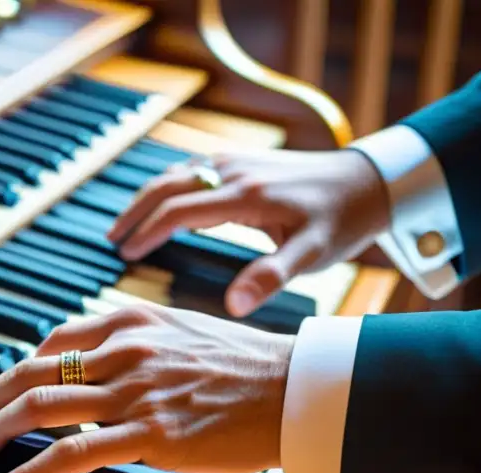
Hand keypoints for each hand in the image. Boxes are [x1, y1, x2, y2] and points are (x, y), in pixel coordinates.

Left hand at [0, 305, 294, 472]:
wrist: (296, 389)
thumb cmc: (246, 366)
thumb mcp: (184, 333)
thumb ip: (137, 342)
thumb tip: (97, 365)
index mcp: (132, 321)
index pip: (55, 341)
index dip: (18, 368)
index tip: (1, 390)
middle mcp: (125, 350)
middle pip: (33, 371)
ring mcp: (135, 392)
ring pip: (42, 407)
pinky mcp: (150, 434)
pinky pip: (74, 451)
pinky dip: (33, 470)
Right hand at [108, 148, 389, 316]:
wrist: (368, 181)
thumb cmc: (340, 221)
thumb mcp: (312, 254)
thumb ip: (271, 276)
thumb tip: (233, 305)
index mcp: (245, 196)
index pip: (178, 210)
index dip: (147, 232)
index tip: (125, 253)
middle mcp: (234, 172)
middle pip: (167, 186)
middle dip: (135, 212)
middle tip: (113, 239)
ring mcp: (236, 161)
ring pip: (176, 174)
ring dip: (146, 197)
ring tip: (126, 224)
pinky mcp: (241, 160)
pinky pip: (192, 169)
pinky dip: (167, 186)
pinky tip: (161, 204)